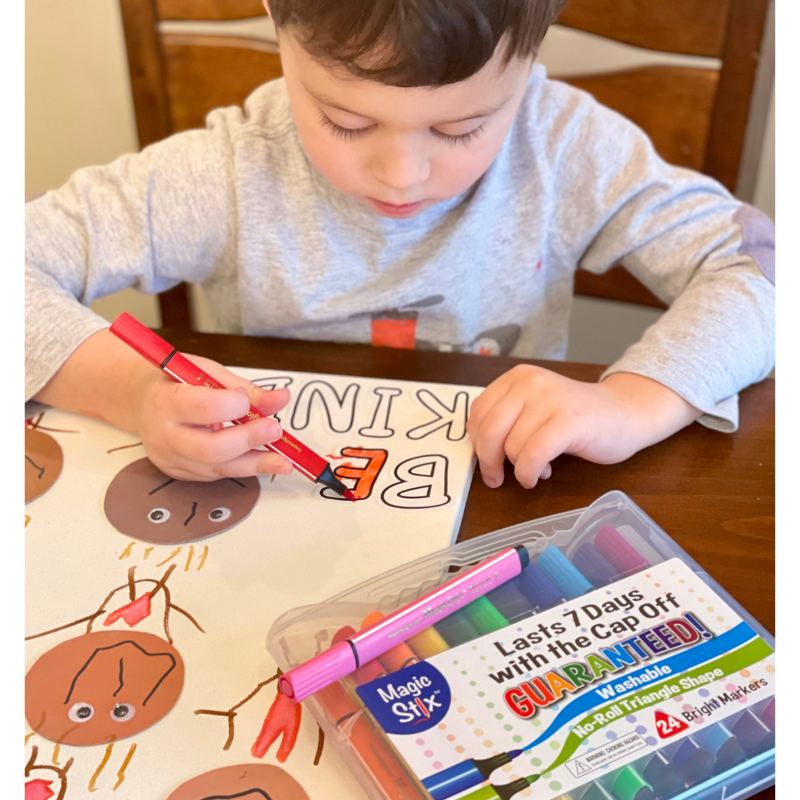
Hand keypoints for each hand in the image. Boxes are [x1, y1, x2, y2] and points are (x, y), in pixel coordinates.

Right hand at [133, 354, 293, 480]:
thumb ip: (246, 389)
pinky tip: (262, 462)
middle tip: (276, 430)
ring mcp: (170, 459)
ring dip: (255, 464)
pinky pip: (215, 475)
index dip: (233, 405)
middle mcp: (164, 435)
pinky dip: (241, 467)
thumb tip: (282, 399)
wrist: (141, 401)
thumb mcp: (208, 374)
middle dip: (248, 440)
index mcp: (166, 401)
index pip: (204, 409)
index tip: (247, 399)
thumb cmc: (177, 382)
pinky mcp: (179, 474)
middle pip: (210, 449)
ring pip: (217, 469)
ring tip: (284, 461)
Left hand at [467, 366, 700, 488]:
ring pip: (511, 447)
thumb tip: (479, 449)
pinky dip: (529, 474)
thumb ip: (506, 419)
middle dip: (488, 462)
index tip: (487, 460)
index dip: (477, 442)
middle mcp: (530, 382)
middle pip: (488, 431)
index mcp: (517, 377)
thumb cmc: (576, 418)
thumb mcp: (533, 409)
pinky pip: (532, 456)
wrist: (625, 413)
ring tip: (537, 468)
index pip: (478, 412)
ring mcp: (551, 399)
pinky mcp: (569, 421)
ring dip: (519, 469)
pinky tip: (540, 476)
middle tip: (497, 478)